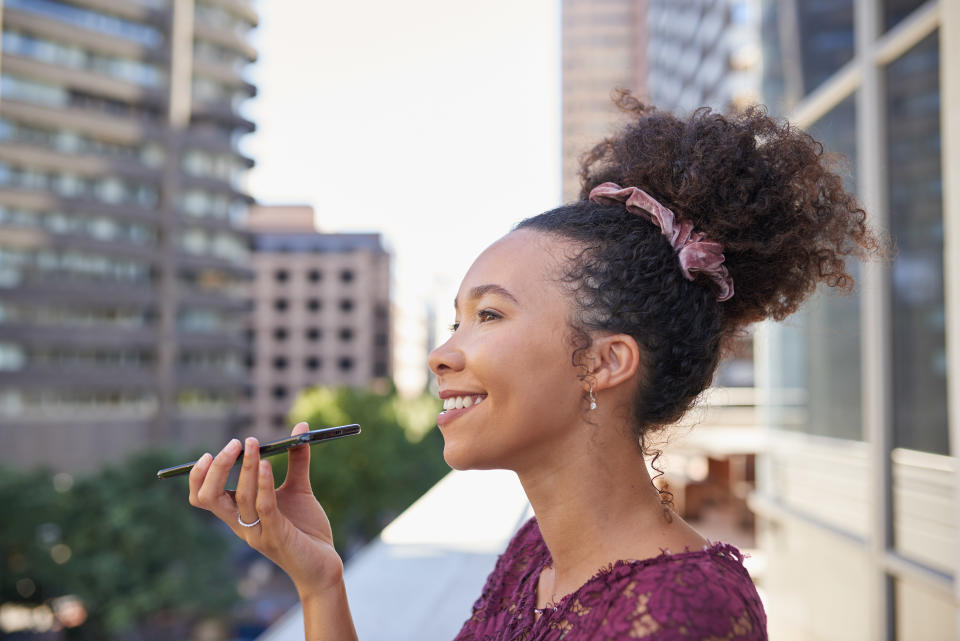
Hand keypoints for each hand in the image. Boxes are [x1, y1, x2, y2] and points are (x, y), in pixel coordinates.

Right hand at [189, 422, 344, 595]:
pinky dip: (263, 483)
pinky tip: (267, 464)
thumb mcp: (299, 488)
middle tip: (234, 443)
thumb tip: (300, 426)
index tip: (211, 452)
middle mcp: (241, 525)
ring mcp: (257, 532)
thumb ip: (297, 460)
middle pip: (209, 498)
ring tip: (254, 444)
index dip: (199, 476)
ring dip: (246, 468)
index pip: (203, 497)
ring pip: (240, 498)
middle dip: (217, 469)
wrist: (324, 563)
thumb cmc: (307, 529)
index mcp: (239, 514)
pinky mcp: (277, 536)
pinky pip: (264, 507)